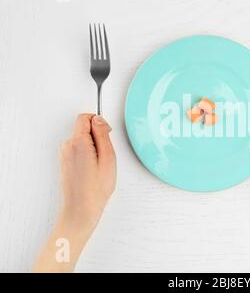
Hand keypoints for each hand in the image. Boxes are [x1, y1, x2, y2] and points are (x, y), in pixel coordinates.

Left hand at [60, 114, 115, 229]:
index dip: (99, 123)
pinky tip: (93, 168)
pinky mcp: (65, 161)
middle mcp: (68, 146)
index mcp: (78, 142)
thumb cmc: (95, 189)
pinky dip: (88, 153)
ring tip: (99, 165)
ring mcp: (65, 154)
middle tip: (105, 155)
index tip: (107, 135)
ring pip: (82, 138)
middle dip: (97, 136)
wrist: (81, 209)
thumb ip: (103, 135)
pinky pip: (79, 148)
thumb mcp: (108, 158)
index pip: (86, 118)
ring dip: (93, 146)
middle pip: (84, 127)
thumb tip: (99, 120)